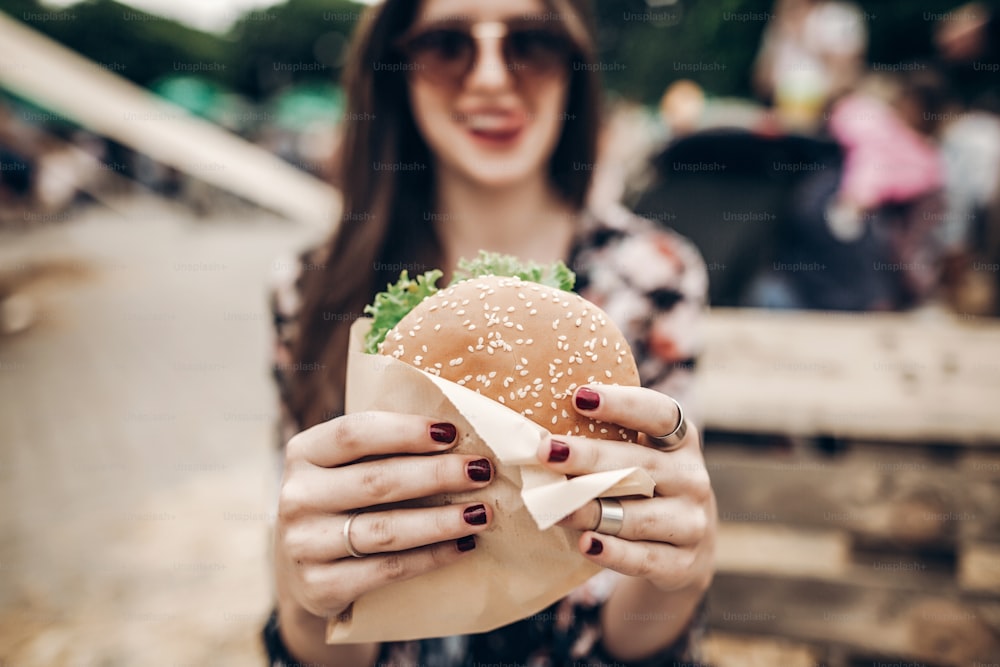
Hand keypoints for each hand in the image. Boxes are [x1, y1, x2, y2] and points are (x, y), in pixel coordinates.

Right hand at [276, 412, 494, 618]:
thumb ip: (385, 449)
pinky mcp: (320, 586)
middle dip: (437, 474)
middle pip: (377, 481)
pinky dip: (431, 557)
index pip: (355, 432)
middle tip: (482, 471)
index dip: (406, 431)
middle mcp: (297, 496)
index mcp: (304, 453)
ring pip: (386, 529)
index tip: (452, 432)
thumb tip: (459, 436)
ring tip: (481, 513)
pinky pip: (388, 569)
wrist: (303, 572)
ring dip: (441, 520)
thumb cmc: (343, 502)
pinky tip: (462, 546)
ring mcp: (304, 544)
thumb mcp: (346, 468)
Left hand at [536, 384, 715, 594]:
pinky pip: (644, 558)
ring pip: (637, 515)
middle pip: (639, 466)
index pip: (660, 414)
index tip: (580, 396)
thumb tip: (543, 420)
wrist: (685, 546)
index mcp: (681, 442)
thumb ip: (607, 440)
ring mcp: (691, 523)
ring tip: (554, 504)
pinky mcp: (682, 563)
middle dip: (589, 458)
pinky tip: (586, 544)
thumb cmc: (646, 486)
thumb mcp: (639, 457)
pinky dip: (614, 552)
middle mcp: (692, 478)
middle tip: (546, 451)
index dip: (622, 403)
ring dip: (591, 509)